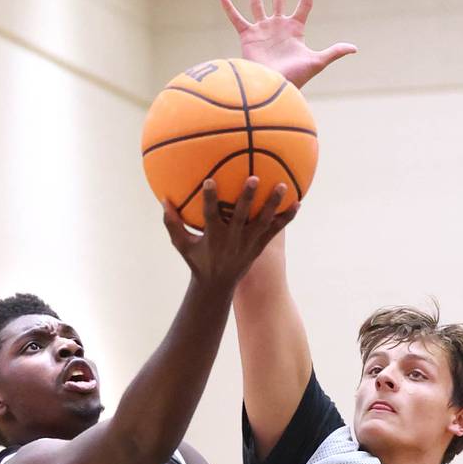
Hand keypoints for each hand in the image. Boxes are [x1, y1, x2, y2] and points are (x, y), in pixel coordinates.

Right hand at [164, 177, 297, 288]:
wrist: (217, 285)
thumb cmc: (197, 260)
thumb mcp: (182, 245)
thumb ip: (172, 224)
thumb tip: (164, 199)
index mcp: (213, 237)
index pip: (210, 216)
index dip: (210, 199)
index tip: (210, 181)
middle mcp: (232, 240)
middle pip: (241, 217)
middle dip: (247, 198)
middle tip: (254, 178)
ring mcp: (248, 243)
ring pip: (262, 222)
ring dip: (272, 204)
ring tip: (282, 185)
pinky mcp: (259, 246)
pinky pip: (275, 231)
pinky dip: (286, 218)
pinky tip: (298, 203)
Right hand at [219, 0, 356, 88]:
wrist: (273, 86)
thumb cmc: (295, 78)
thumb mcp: (317, 62)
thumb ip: (333, 52)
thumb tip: (354, 48)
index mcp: (295, 29)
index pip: (305, 4)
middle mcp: (278, 26)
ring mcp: (263, 30)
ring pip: (257, 3)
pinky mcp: (248, 37)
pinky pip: (237, 19)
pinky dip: (229, 8)